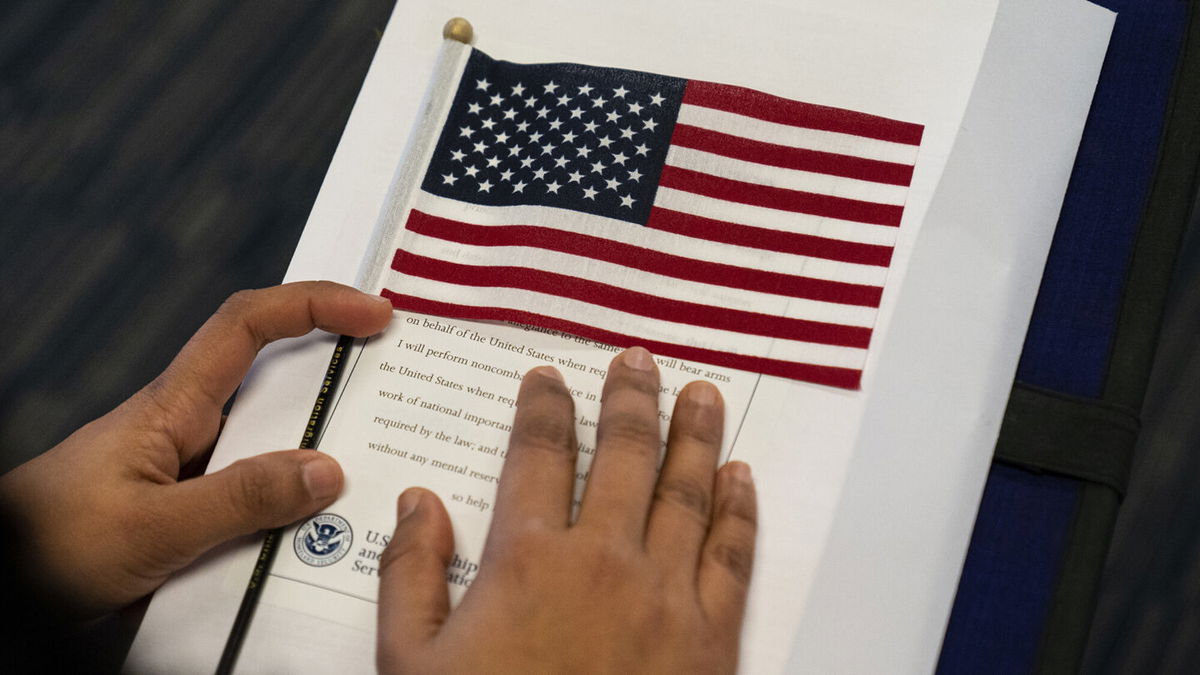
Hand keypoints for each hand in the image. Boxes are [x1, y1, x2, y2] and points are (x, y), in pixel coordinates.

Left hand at [0, 281, 392, 614]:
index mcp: (173, 407)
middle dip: (338, 382)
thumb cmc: (48, 546)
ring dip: (316, 460)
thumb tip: (325, 471)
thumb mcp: (152, 526)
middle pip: (276, 383)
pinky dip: (291, 510)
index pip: (247, 324)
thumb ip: (240, 499)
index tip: (373, 313)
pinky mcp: (189, 513)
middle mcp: (187, 430)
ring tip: (369, 483)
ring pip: (271, 448)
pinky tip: (314, 544)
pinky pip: (256, 498)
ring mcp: (190, 472)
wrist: (0, 588)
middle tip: (400, 396)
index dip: (314, 304)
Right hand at [377, 347, 757, 673]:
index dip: (544, 407)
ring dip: (695, 435)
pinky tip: (741, 478)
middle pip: (622, 454)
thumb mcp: (411, 663)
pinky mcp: (712, 635)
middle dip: (630, 399)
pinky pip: (732, 555)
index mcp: (528, 559)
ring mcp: (665, 594)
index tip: (549, 378)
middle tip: (636, 360)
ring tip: (701, 393)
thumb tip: (419, 503)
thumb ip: (411, 575)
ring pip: (686, 490)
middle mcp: (603, 559)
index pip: (538, 455)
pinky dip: (739, 511)